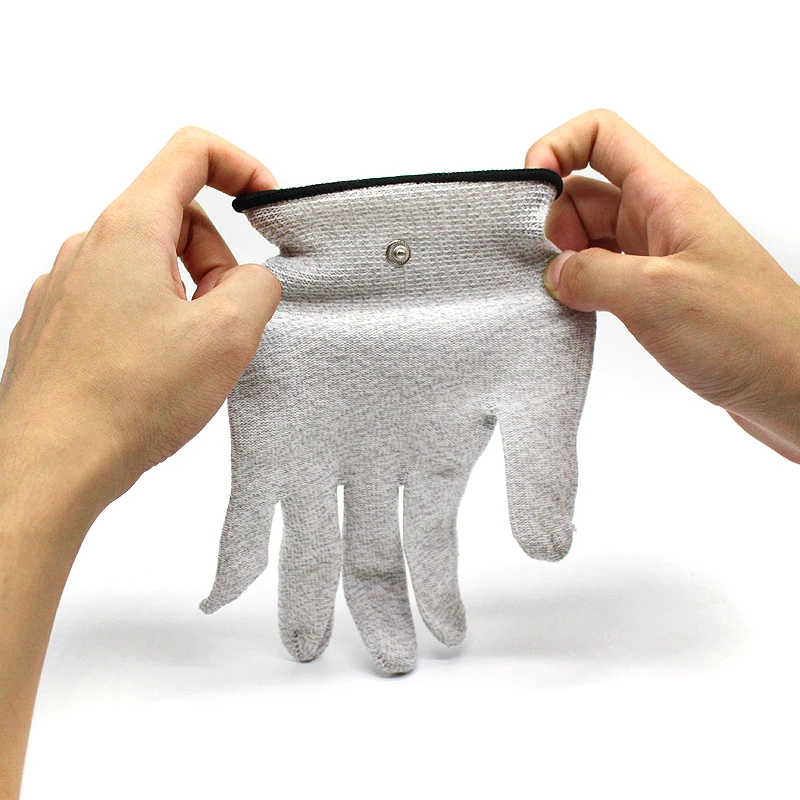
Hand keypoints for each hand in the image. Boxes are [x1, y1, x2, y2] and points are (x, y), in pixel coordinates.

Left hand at [0, 127, 281, 508]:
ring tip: (192, 355)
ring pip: (148, 265)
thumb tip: (253, 281)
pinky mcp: (59, 326)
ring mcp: (67, 288)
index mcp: (129, 231)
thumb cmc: (125, 400)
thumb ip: (259, 287)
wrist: (50, 464)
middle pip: (174, 219)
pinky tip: (159, 372)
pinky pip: (121, 302)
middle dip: (217, 260)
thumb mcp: (227, 336)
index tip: (265, 201)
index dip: (241, 166)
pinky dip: (154, 321)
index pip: (190, 154)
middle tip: (229, 319)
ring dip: (186, 296)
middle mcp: (88, 248)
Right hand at [525, 109, 799, 461]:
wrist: (792, 386)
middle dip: (552, 220)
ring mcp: (657, 258)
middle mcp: (659, 220)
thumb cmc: (746, 334)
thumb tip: (553, 273)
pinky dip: (579, 287)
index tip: (531, 193)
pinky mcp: (655, 295)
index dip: (557, 149)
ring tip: (557, 295)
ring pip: (590, 238)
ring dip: (563, 259)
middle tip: (547, 266)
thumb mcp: (654, 296)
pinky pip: (602, 276)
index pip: (602, 136)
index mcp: (666, 197)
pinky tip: (571, 313)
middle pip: (585, 191)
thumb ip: (590, 274)